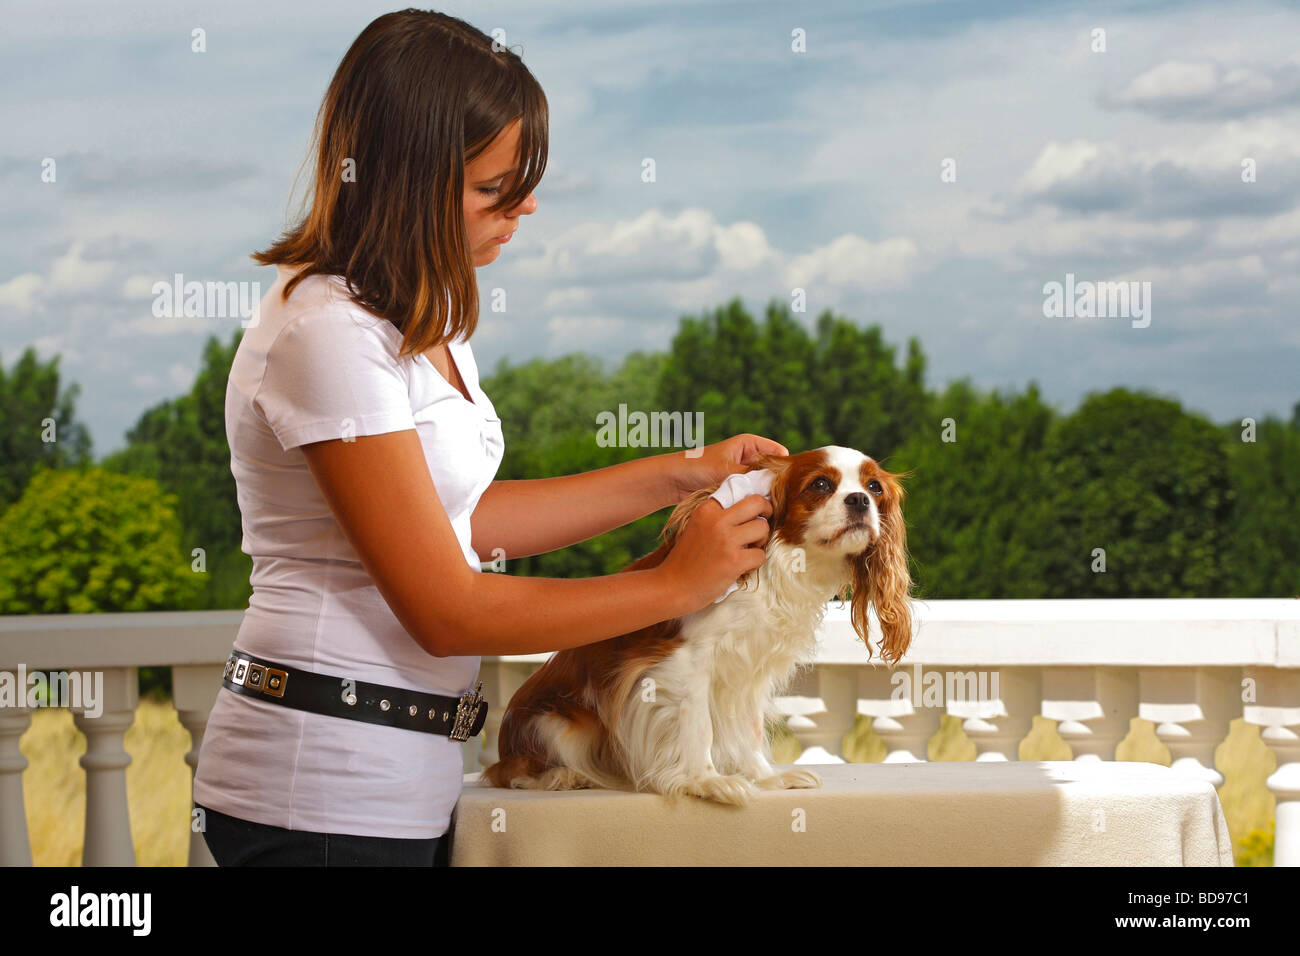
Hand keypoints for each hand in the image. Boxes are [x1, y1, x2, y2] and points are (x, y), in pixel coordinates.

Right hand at [657, 492, 773, 611]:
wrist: (672, 587)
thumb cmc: (686, 560)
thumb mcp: (696, 527)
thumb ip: (716, 516)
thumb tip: (748, 509)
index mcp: (706, 509)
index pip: (741, 494)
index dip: (751, 506)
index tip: (750, 516)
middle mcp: (717, 520)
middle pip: (758, 503)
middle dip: (767, 513)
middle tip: (761, 526)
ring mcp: (726, 540)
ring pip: (763, 528)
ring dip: (760, 541)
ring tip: (748, 550)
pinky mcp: (734, 560)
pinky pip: (761, 555)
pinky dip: (755, 563)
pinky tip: (741, 567)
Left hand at [668, 433, 788, 503]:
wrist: (673, 481)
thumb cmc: (696, 467)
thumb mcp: (726, 470)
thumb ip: (752, 477)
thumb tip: (775, 485)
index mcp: (750, 444)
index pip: (779, 453)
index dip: (785, 468)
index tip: (786, 485)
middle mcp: (750, 457)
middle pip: (774, 471)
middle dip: (777, 485)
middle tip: (779, 501)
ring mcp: (744, 474)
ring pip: (765, 485)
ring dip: (766, 496)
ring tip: (769, 509)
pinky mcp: (737, 489)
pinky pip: (753, 495)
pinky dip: (756, 503)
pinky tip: (758, 513)